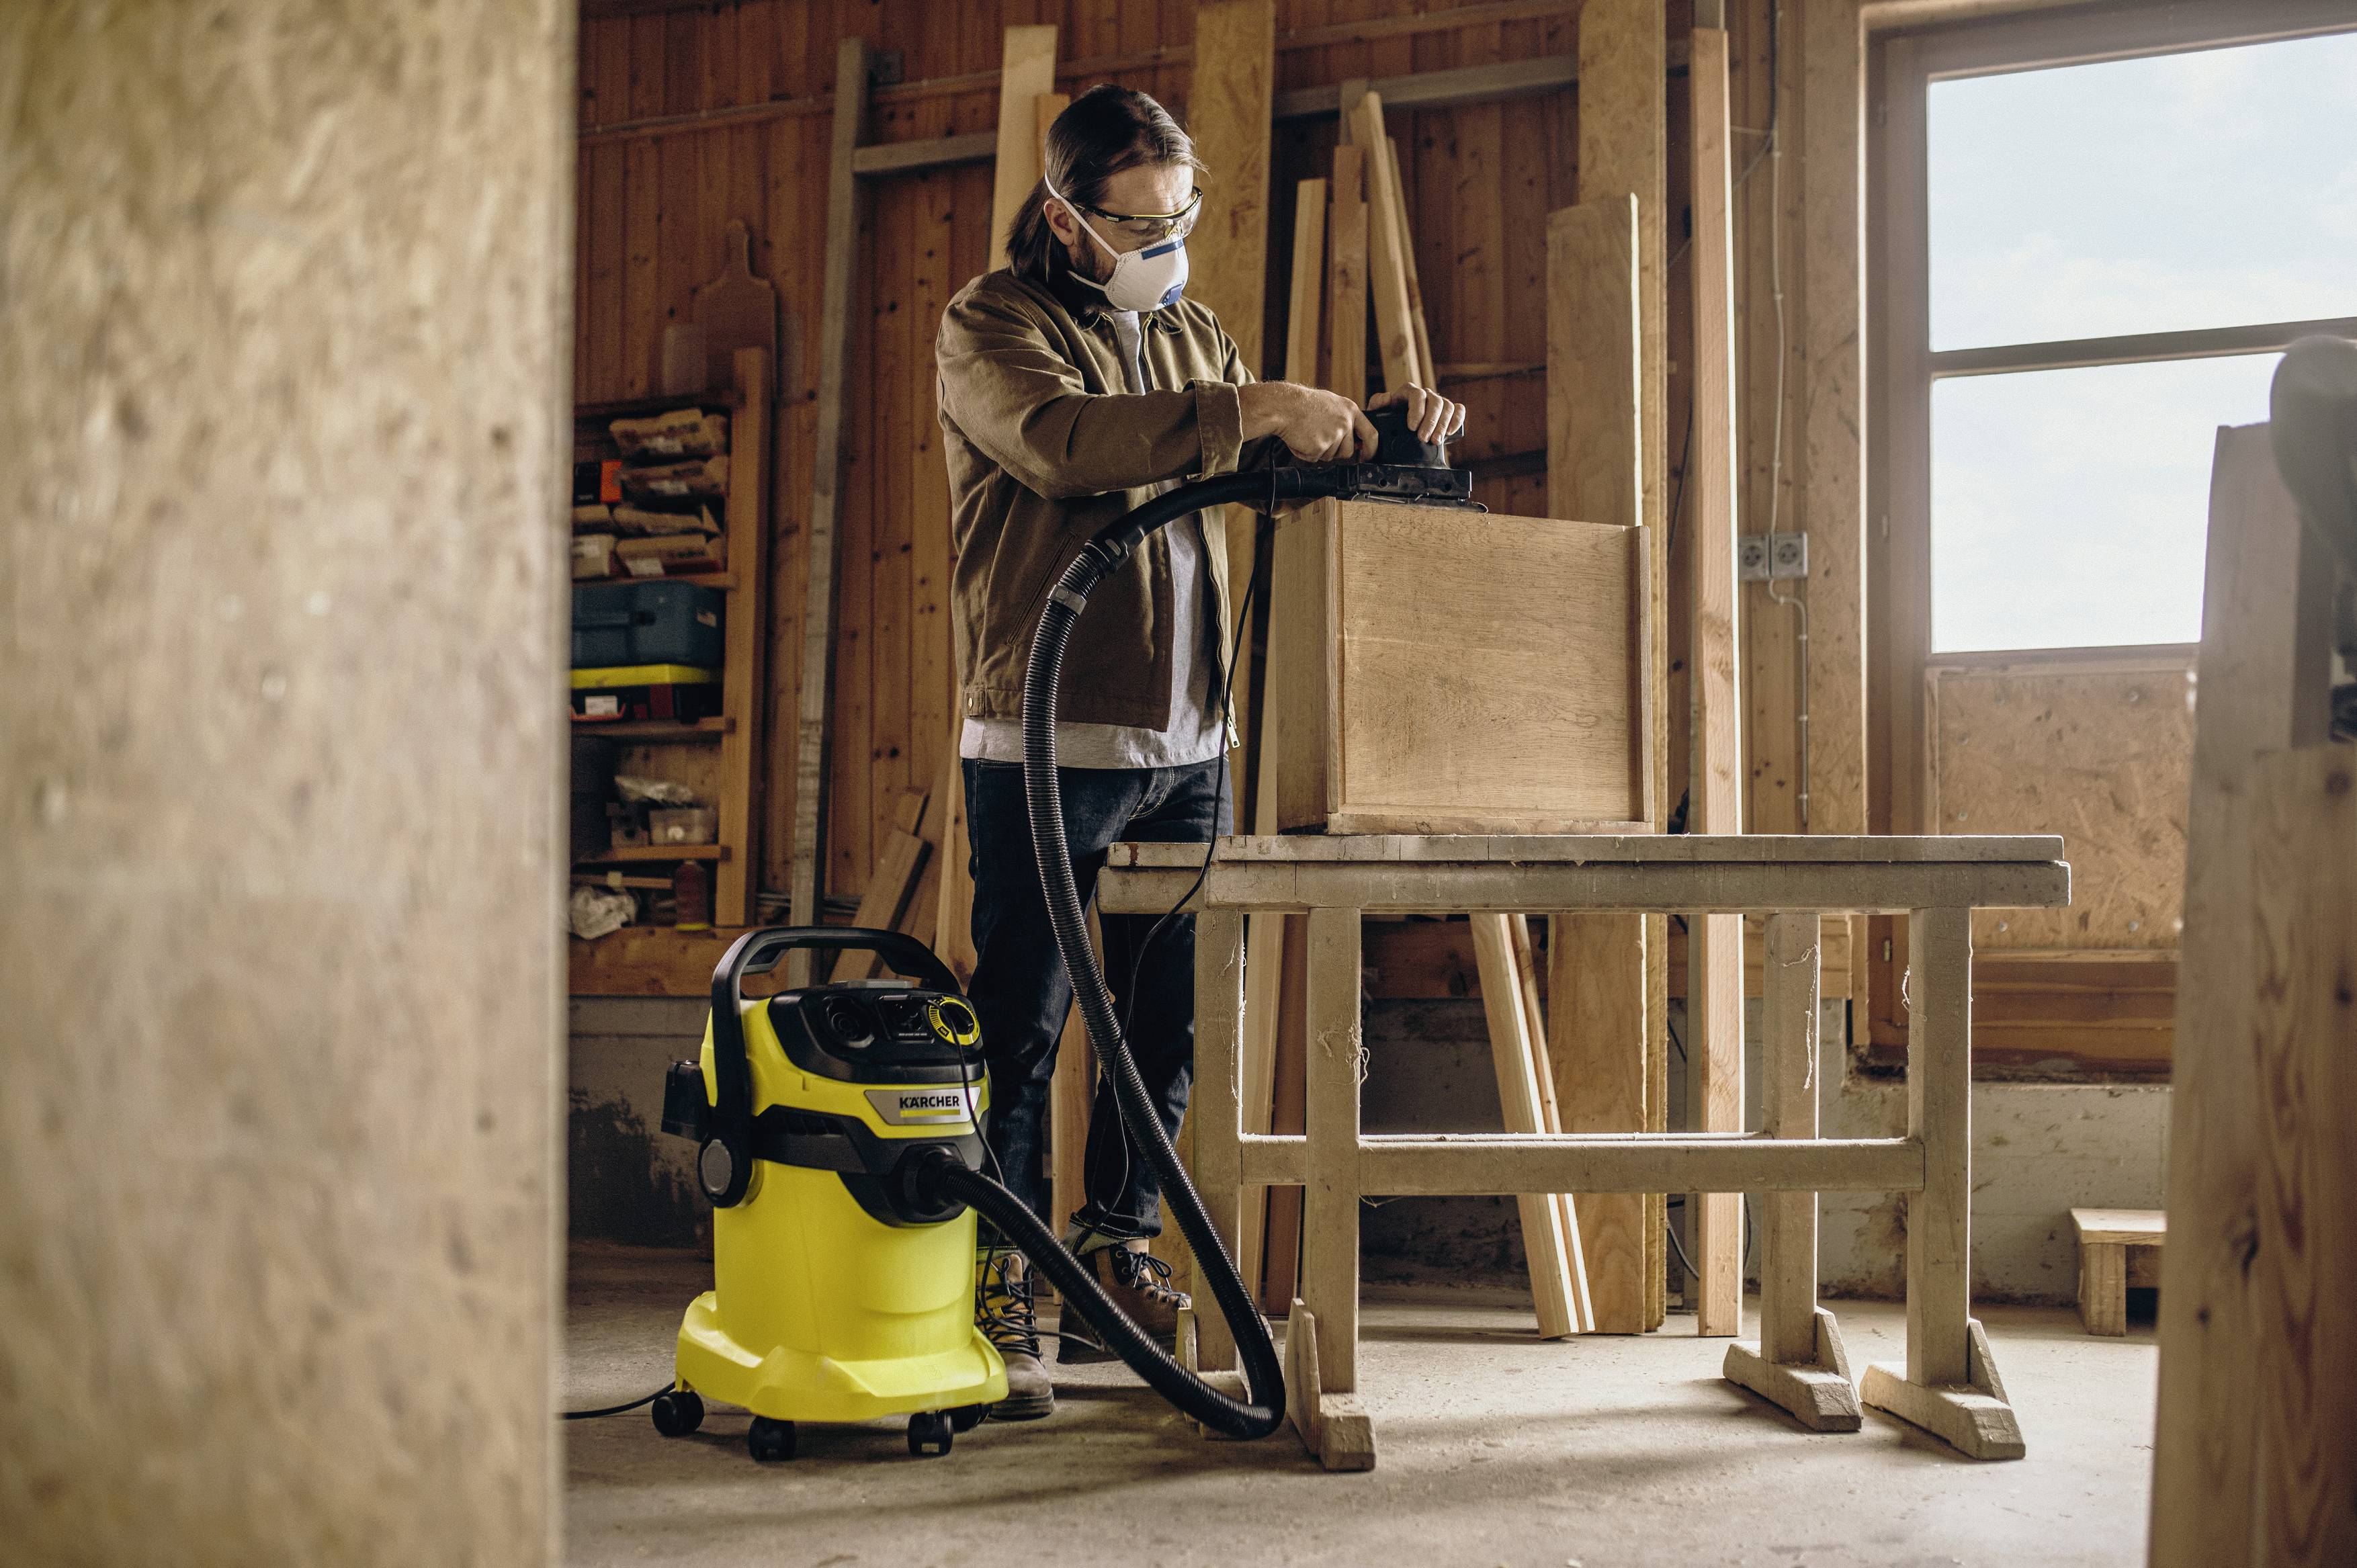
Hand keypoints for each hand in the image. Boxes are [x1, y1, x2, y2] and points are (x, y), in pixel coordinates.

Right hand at [1239, 381, 1378, 461]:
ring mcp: (1333, 436)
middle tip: (1320, 437)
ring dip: (1319, 451)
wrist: (1284, 406)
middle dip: (1335, 451)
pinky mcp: (1320, 447)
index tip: (1367, 456)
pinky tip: (1301, 438)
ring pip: (1331, 456)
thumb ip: (1346, 420)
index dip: (1371, 449)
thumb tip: (1356, 439)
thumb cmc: (1303, 404)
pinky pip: (1316, 458)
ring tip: (1308, 433)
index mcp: (1350, 410)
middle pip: (1347, 451)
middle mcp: (1345, 423)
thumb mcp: (1332, 404)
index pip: (1371, 434)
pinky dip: (1307, 453)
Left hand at [1368, 384, 1466, 443]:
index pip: (1417, 395)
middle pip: (1435, 401)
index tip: (1412, 428)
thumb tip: (1388, 397)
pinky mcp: (1448, 411)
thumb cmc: (1385, 420)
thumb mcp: (1376, 412)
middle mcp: (1425, 394)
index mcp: (1408, 391)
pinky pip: (1458, 410)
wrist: (1395, 431)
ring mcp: (1438, 402)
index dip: (1417, 410)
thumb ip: (1377, 403)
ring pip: (1447, 406)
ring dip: (1443, 425)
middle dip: (1431, 422)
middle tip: (1424, 439)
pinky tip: (1450, 432)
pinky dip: (1457, 420)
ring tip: (1436, 441)